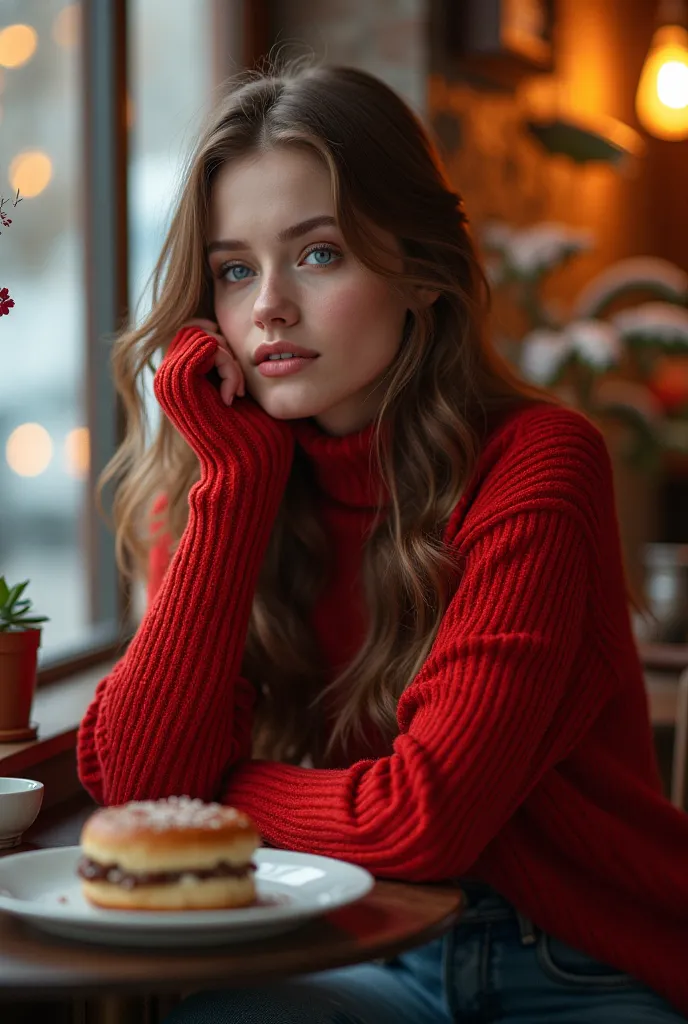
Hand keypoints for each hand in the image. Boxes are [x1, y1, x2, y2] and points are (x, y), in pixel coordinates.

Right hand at [153, 322, 292, 471]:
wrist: (243, 469)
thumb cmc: (250, 435)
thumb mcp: (233, 390)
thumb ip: (219, 363)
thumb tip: (218, 328)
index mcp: (176, 382)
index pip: (193, 333)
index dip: (220, 348)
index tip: (238, 386)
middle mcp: (165, 380)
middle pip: (194, 329)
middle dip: (224, 350)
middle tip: (239, 388)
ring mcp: (168, 381)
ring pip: (201, 335)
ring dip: (229, 361)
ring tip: (237, 394)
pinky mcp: (179, 382)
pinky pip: (209, 345)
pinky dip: (230, 367)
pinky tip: (234, 397)